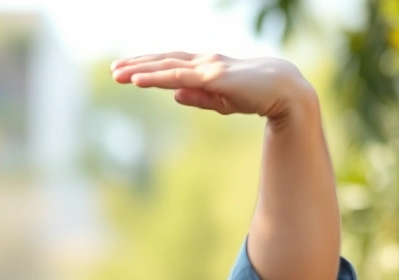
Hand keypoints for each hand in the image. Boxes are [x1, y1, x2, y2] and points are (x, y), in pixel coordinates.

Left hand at [110, 52, 315, 120]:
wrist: (285, 92)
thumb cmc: (256, 94)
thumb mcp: (220, 100)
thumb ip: (197, 97)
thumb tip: (173, 96)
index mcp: (206, 67)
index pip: (171, 63)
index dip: (148, 66)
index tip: (127, 71)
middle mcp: (204, 62)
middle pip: (163, 61)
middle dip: (137, 64)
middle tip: (113, 69)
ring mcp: (207, 67)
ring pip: (166, 66)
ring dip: (140, 69)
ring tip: (118, 73)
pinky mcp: (212, 77)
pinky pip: (177, 76)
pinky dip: (155, 77)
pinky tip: (138, 79)